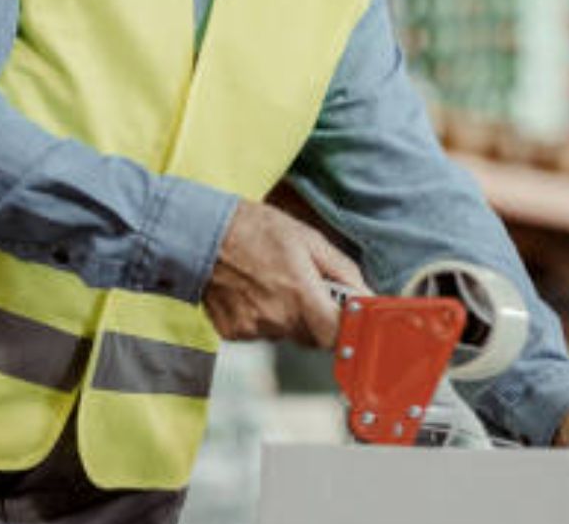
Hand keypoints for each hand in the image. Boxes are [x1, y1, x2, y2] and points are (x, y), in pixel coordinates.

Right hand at [202, 200, 367, 347]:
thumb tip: (365, 294)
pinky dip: (262, 317)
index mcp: (301, 294)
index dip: (343, 328)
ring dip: (287, 316)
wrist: (203, 234)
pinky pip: (260, 333)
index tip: (344, 316)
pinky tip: (253, 292)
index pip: (335, 336)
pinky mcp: (234, 333)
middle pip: (312, 338)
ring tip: (272, 283)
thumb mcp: (309, 239)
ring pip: (285, 334)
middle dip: (316, 318)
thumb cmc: (255, 230)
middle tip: (304, 288)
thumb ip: (342, 271)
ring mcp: (254, 328)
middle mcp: (278, 317)